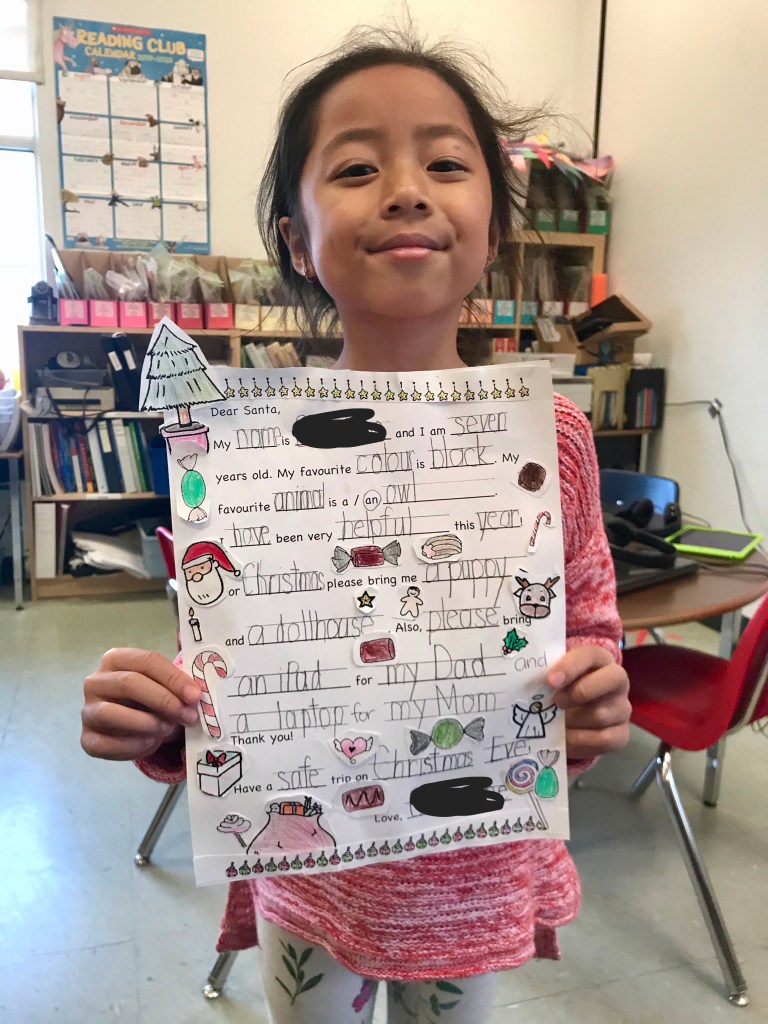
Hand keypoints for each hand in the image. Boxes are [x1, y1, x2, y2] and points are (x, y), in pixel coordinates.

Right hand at [81, 648, 200, 761]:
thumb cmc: (153, 697)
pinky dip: (132, 746)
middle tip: (188, 715)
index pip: (146, 661)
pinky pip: (105, 744)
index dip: (173, 678)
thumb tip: (194, 696)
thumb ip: (177, 687)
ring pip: (110, 713)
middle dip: (164, 700)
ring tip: (167, 729)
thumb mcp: (166, 686)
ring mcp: (88, 710)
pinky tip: (151, 742)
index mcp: (116, 658)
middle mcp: (96, 681)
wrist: (136, 723)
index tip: (195, 695)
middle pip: (129, 684)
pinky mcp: (87, 738)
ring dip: (145, 722)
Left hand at [547, 645, 629, 760]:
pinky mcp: (621, 733)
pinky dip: (580, 741)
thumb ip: (548, 676)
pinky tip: (564, 739)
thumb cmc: (561, 687)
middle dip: (579, 692)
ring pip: (602, 713)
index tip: (550, 680)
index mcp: (599, 659)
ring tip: (554, 723)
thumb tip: (527, 685)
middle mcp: (617, 680)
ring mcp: (622, 708)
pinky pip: (604, 739)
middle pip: (610, 681)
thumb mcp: (555, 676)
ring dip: (574, 720)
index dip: (571, 667)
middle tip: (556, 702)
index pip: (590, 655)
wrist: (575, 712)